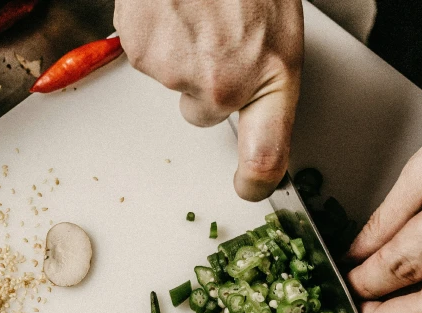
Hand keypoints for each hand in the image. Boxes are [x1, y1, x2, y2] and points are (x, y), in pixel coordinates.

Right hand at [114, 0, 303, 200]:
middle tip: (218, 39)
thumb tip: (252, 118)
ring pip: (174, 81)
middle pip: (203, 113)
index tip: (250, 187)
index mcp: (269, 78)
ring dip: (182, 53)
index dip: (256, 180)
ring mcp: (177, 70)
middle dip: (207, 84)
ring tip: (198, 12)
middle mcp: (222, 85)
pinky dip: (157, 35)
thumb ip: (264, 82)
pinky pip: (147, 56)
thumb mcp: (280, 32)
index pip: (267, 156)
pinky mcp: (141, 50)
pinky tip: (175, 8)